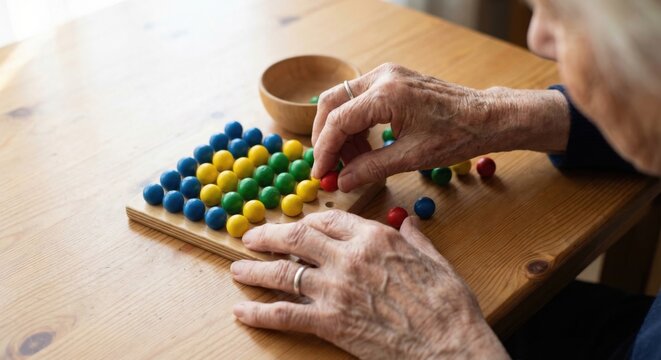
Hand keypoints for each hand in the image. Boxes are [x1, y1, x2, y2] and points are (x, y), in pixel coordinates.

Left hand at [230, 210, 508, 358]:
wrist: (449, 345)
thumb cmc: (448, 306)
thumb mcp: (436, 261)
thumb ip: (415, 239)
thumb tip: (408, 222)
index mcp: (375, 238)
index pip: (328, 219)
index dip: (306, 221)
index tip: (295, 225)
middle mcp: (349, 257)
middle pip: (297, 238)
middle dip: (268, 236)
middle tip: (251, 238)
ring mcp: (336, 289)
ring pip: (283, 272)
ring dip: (255, 269)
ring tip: (237, 269)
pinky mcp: (330, 322)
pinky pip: (284, 314)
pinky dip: (259, 312)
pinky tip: (243, 311)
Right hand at [311, 63, 569, 190]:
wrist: (486, 118)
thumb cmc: (457, 135)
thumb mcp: (411, 158)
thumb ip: (371, 168)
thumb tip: (341, 181)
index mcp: (386, 94)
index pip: (337, 121)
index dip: (324, 150)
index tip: (320, 173)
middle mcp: (382, 77)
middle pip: (331, 103)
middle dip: (326, 137)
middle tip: (330, 166)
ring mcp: (387, 75)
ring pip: (343, 100)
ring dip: (341, 132)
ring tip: (353, 162)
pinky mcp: (392, 80)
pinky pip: (359, 99)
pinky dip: (355, 123)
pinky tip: (366, 147)